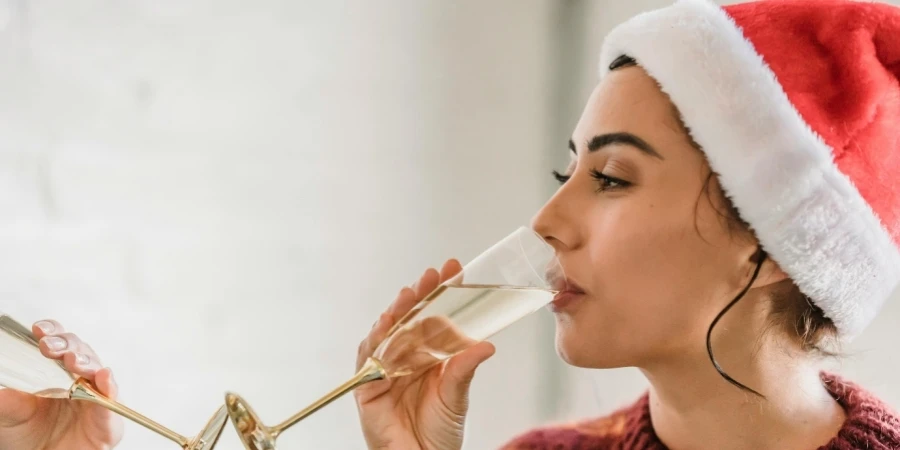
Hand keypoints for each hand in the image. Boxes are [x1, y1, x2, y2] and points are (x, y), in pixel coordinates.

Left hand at [0, 320, 123, 449]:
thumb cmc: (29, 438)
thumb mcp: (10, 417)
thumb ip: (9, 403)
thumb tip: (3, 392)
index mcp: (58, 373)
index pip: (60, 344)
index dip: (54, 332)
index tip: (39, 329)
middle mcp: (80, 380)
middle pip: (82, 352)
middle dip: (68, 345)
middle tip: (50, 346)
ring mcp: (97, 398)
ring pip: (98, 372)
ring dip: (87, 363)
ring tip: (73, 361)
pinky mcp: (108, 422)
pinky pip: (112, 402)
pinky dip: (110, 388)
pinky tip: (104, 376)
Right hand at [354, 259, 495, 449]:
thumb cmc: (440, 431)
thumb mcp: (457, 394)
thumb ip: (464, 368)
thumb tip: (486, 345)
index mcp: (426, 353)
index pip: (432, 315)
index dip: (440, 293)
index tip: (454, 269)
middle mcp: (403, 357)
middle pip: (408, 318)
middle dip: (419, 295)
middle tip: (432, 275)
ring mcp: (384, 370)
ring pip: (387, 333)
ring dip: (397, 312)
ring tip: (409, 294)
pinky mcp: (368, 387)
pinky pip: (368, 360)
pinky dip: (375, 341)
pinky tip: (385, 324)